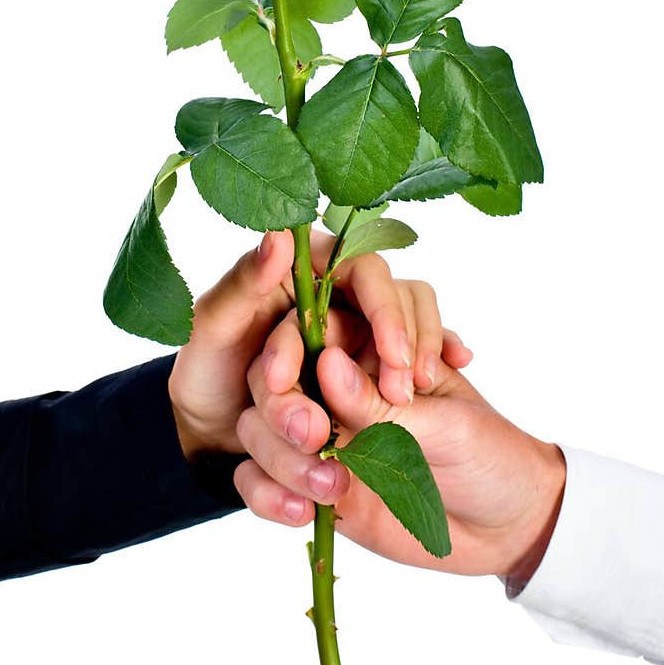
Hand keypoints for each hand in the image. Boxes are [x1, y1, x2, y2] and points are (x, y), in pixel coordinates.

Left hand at [168, 230, 471, 460]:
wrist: (209, 429)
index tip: (393, 355)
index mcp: (302, 268)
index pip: (362, 268)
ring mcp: (355, 327)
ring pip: (406, 326)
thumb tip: (280, 235)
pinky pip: (409, 353)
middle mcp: (335, 291)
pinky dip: (433, 359)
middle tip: (403, 393)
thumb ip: (244, 283)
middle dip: (403, 344)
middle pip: (391, 300)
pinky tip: (457, 365)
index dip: (385, 309)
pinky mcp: (366, 361)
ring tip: (413, 401)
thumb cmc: (206, 370)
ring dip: (418, 358)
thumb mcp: (213, 329)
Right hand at [236, 329, 564, 583]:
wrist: (507, 530)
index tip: (298, 372)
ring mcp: (322, 435)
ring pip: (259, 426)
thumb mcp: (446, 426)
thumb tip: (326, 364)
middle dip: (283, 405)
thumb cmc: (491, 456)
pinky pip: (261, 480)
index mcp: (375, 349)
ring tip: (333, 485)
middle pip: (273, 374)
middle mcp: (339, 385)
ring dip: (279, 454)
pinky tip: (303, 512)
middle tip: (315, 435)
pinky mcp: (311, 483)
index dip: (295, 344)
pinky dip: (269, 494)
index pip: (317, 325)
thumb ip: (379, 403)